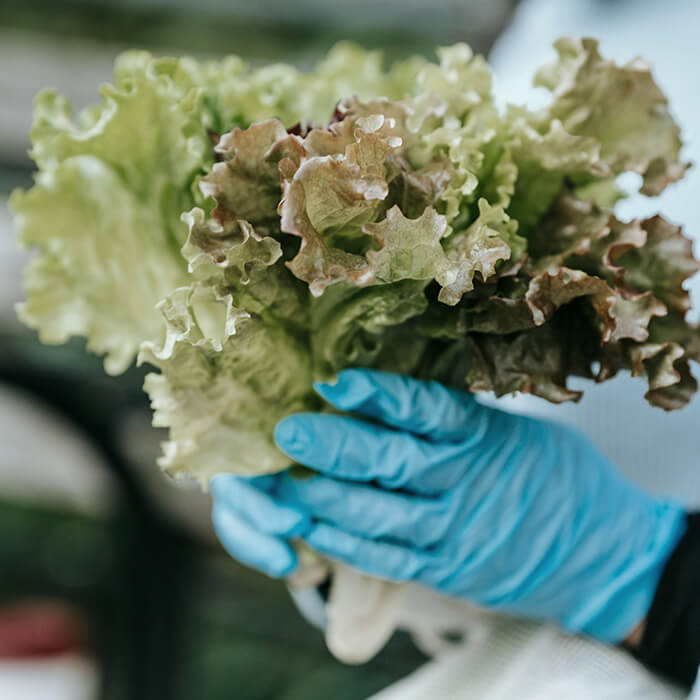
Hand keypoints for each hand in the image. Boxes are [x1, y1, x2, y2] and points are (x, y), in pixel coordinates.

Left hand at [211, 369, 686, 641]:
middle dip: (336, 446)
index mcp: (482, 436)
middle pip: (392, 461)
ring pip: (381, 515)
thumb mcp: (512, 430)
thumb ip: (454, 418)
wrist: (600, 551)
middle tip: (289, 431)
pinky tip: (314, 530)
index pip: (426, 410)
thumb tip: (385, 390)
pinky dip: (349, 546)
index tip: (335, 382)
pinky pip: (391, 559)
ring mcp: (454, 529)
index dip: (379, 396)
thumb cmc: (551, 475)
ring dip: (329, 500)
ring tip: (287, 485)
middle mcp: (463, 481)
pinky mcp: (446, 567)